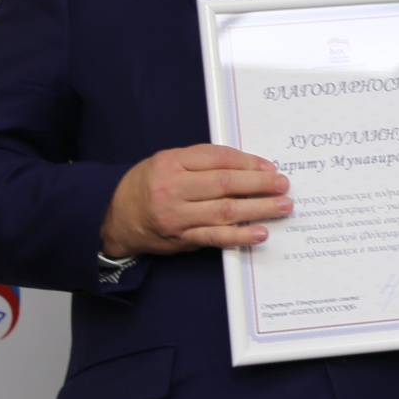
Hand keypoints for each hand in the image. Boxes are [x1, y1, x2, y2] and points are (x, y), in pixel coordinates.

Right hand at [99, 144, 290, 257]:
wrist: (114, 218)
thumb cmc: (147, 185)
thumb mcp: (167, 161)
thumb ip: (201, 161)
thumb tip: (246, 165)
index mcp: (171, 162)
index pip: (218, 158)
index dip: (248, 161)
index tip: (270, 166)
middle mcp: (173, 188)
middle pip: (225, 184)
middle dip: (259, 184)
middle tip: (284, 184)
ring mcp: (177, 216)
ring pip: (224, 211)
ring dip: (258, 208)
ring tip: (282, 206)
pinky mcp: (181, 239)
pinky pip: (215, 237)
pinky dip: (239, 235)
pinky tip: (260, 232)